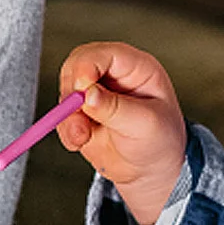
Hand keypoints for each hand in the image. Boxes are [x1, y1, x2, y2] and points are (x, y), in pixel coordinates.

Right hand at [57, 42, 187, 224]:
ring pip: (66, 92)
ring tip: (83, 136)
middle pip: (77, 66)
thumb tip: (88, 95)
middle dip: (72, 92)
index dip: (87, 66)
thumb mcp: (146, 125)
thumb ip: (116, 109)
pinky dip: (66, 130)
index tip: (81, 88)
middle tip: (76, 113)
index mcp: (135, 68)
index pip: (105, 54)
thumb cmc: (160, 141)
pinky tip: (80, 142)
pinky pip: (62, 116)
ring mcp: (95, 94)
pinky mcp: (81, 114)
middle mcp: (112, 75)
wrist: (152, 170)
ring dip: (68, 116)